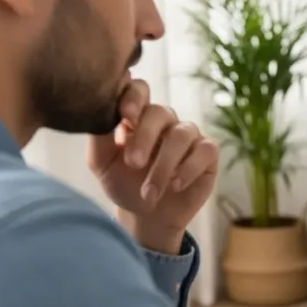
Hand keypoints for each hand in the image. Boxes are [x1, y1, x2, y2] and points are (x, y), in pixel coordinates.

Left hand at [87, 80, 219, 253]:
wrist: (147, 216)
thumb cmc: (123, 184)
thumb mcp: (102, 163)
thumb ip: (99, 136)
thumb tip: (98, 111)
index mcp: (137, 116)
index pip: (139, 90)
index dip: (134, 97)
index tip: (126, 115)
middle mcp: (165, 121)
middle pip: (160, 112)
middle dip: (145, 137)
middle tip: (133, 164)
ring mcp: (188, 135)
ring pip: (182, 134)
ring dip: (164, 165)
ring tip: (150, 192)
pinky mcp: (207, 153)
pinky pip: (205, 150)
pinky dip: (189, 168)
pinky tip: (175, 185)